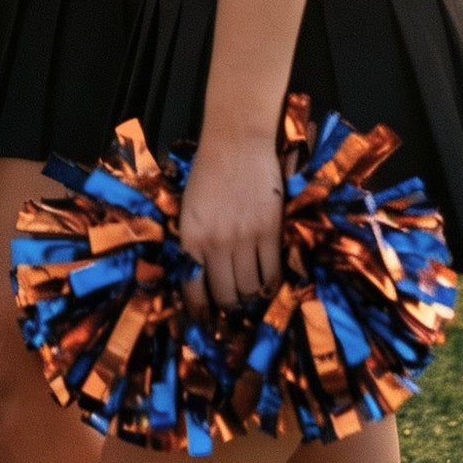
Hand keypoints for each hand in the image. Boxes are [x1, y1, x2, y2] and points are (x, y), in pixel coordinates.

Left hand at [177, 129, 285, 316]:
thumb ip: (195, 240)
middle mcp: (215, 242)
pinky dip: (272, 283)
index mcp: (189, 236)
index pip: (193, 287)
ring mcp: (245, 238)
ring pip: (251, 287)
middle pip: (226, 294)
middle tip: (233, 305)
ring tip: (251, 293)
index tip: (205, 319)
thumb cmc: (207, 172)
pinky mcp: (270, 232)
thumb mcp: (189, 208)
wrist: (236, 142)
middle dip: (229, 305)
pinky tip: (268, 280)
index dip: (201, 308)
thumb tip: (202, 276)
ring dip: (251, 295)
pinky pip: (273, 272)